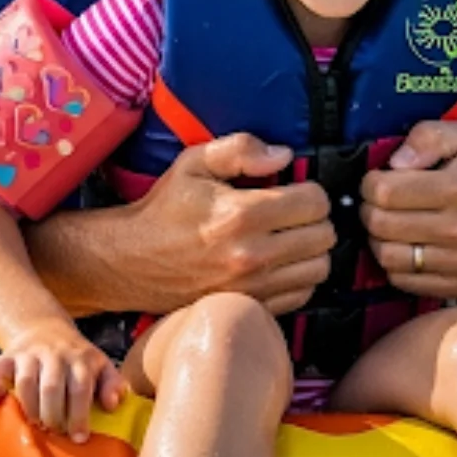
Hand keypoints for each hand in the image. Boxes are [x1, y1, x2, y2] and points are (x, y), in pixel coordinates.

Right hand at [0, 316, 126, 441]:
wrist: (45, 329)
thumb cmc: (77, 359)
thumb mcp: (100, 366)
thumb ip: (113, 384)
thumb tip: (113, 404)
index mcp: (81, 359)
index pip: (81, 388)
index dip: (80, 415)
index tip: (79, 437)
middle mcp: (55, 354)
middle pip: (52, 387)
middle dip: (53, 416)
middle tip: (55, 432)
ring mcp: (30, 354)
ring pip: (26, 382)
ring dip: (30, 408)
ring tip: (35, 423)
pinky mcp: (9, 356)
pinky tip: (0, 399)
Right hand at [115, 133, 334, 314]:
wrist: (131, 261)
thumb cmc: (165, 209)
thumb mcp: (194, 162)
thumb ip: (242, 149)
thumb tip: (284, 155)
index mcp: (242, 214)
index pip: (315, 202)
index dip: (311, 189)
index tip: (296, 188)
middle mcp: (252, 255)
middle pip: (324, 236)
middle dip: (316, 218)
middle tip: (295, 211)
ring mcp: (253, 287)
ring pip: (319, 269)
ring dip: (312, 249)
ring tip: (291, 236)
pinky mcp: (250, 307)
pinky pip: (302, 295)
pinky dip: (300, 277)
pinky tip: (280, 261)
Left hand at [360, 120, 456, 298]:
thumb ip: (426, 137)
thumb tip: (396, 162)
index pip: (386, 192)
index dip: (370, 183)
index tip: (376, 180)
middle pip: (382, 225)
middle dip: (369, 210)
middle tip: (377, 202)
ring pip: (388, 257)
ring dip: (377, 239)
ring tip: (387, 223)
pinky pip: (403, 281)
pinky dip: (393, 263)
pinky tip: (402, 245)